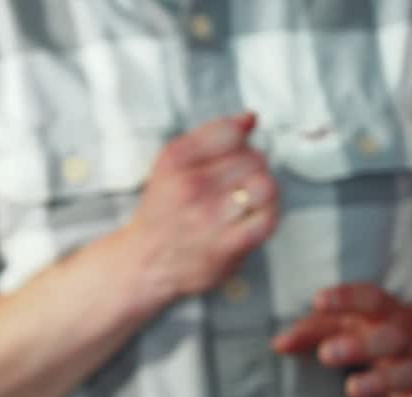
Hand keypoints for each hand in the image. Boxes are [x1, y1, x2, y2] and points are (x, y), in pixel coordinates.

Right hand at [115, 112, 279, 315]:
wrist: (143, 264)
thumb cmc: (161, 214)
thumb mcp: (169, 165)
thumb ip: (209, 137)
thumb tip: (250, 118)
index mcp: (175, 162)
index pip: (230, 132)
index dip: (238, 141)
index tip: (231, 154)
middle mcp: (190, 187)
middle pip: (253, 158)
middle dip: (252, 167)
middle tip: (236, 182)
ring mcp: (210, 217)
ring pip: (264, 185)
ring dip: (262, 190)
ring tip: (247, 198)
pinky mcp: (227, 245)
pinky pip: (268, 218)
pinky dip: (267, 215)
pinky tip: (251, 216)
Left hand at [272, 283, 411, 396]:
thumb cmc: (377, 334)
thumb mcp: (351, 325)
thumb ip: (313, 330)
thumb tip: (277, 344)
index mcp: (383, 316)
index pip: (369, 300)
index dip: (345, 298)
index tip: (317, 301)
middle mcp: (403, 340)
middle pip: (388, 338)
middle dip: (360, 345)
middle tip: (326, 354)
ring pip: (406, 373)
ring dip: (380, 381)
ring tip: (352, 389)